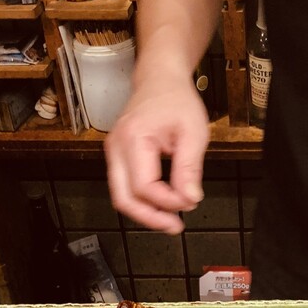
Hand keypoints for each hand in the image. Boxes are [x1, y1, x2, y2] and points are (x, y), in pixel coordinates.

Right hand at [104, 80, 209, 233]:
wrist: (160, 79)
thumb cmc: (177, 101)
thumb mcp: (194, 133)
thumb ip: (190, 168)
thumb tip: (189, 199)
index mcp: (134, 139)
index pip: (144, 186)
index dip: (168, 202)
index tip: (191, 201)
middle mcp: (116, 148)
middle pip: (123, 198)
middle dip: (150, 218)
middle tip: (175, 227)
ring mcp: (113, 153)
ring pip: (121, 196)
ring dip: (146, 212)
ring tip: (172, 220)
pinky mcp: (118, 157)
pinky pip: (125, 187)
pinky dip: (143, 200)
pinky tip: (164, 205)